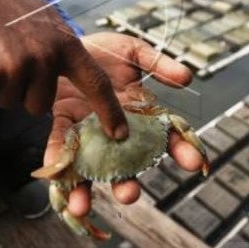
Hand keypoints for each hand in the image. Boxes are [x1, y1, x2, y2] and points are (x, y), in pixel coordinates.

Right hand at [0, 0, 127, 139]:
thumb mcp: (45, 19)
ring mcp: (14, 67)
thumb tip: (83, 74)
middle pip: (38, 106)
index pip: (96, 83)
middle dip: (23, 92)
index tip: (120, 135)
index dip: (110, 112)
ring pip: (8, 103)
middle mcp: (44, 57)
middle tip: (10, 59)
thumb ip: (62, 47)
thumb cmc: (6, 6)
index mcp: (65, 43)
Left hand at [45, 32, 206, 217]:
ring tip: (81, 205)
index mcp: (141, 116)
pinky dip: (57, 159)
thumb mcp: (135, 52)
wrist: (67, 42)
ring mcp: (89, 130)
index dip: (181, 149)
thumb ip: (158, 64)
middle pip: (126, 164)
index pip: (166, 137)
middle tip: (129, 195)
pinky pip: (60, 143)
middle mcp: (116, 130)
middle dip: (128, 183)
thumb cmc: (106, 51)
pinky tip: (54, 175)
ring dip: (86, 187)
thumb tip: (187, 76)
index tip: (193, 163)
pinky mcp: (63, 122)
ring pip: (90, 165)